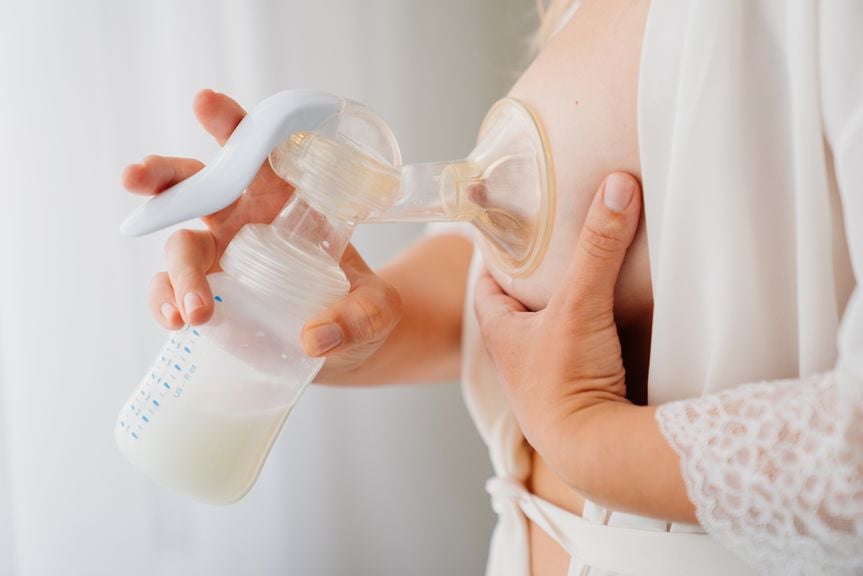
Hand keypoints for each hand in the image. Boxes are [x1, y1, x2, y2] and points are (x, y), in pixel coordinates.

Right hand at [123, 89, 401, 380]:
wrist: (347, 347)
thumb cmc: (360, 309)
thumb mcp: (377, 310)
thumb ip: (360, 317)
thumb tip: (317, 339)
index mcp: (284, 199)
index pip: (256, 153)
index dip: (232, 126)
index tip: (206, 102)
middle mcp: (243, 219)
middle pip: (195, 186)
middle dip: (163, 176)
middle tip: (136, 176)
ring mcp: (220, 257)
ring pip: (178, 244)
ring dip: (177, 270)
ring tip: (193, 310)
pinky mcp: (207, 294)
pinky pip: (172, 290)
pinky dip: (166, 302)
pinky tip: (176, 321)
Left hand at [474, 173, 641, 480]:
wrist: (594, 452)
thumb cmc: (565, 382)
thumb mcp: (579, 304)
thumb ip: (599, 247)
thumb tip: (617, 184)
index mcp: (500, 329)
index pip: (487, 280)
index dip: (498, 253)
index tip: (516, 226)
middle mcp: (517, 353)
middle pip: (521, 302)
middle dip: (539, 274)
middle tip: (564, 240)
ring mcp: (546, 375)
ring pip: (552, 326)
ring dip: (569, 303)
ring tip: (593, 268)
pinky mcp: (577, 390)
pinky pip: (581, 348)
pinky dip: (594, 329)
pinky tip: (617, 316)